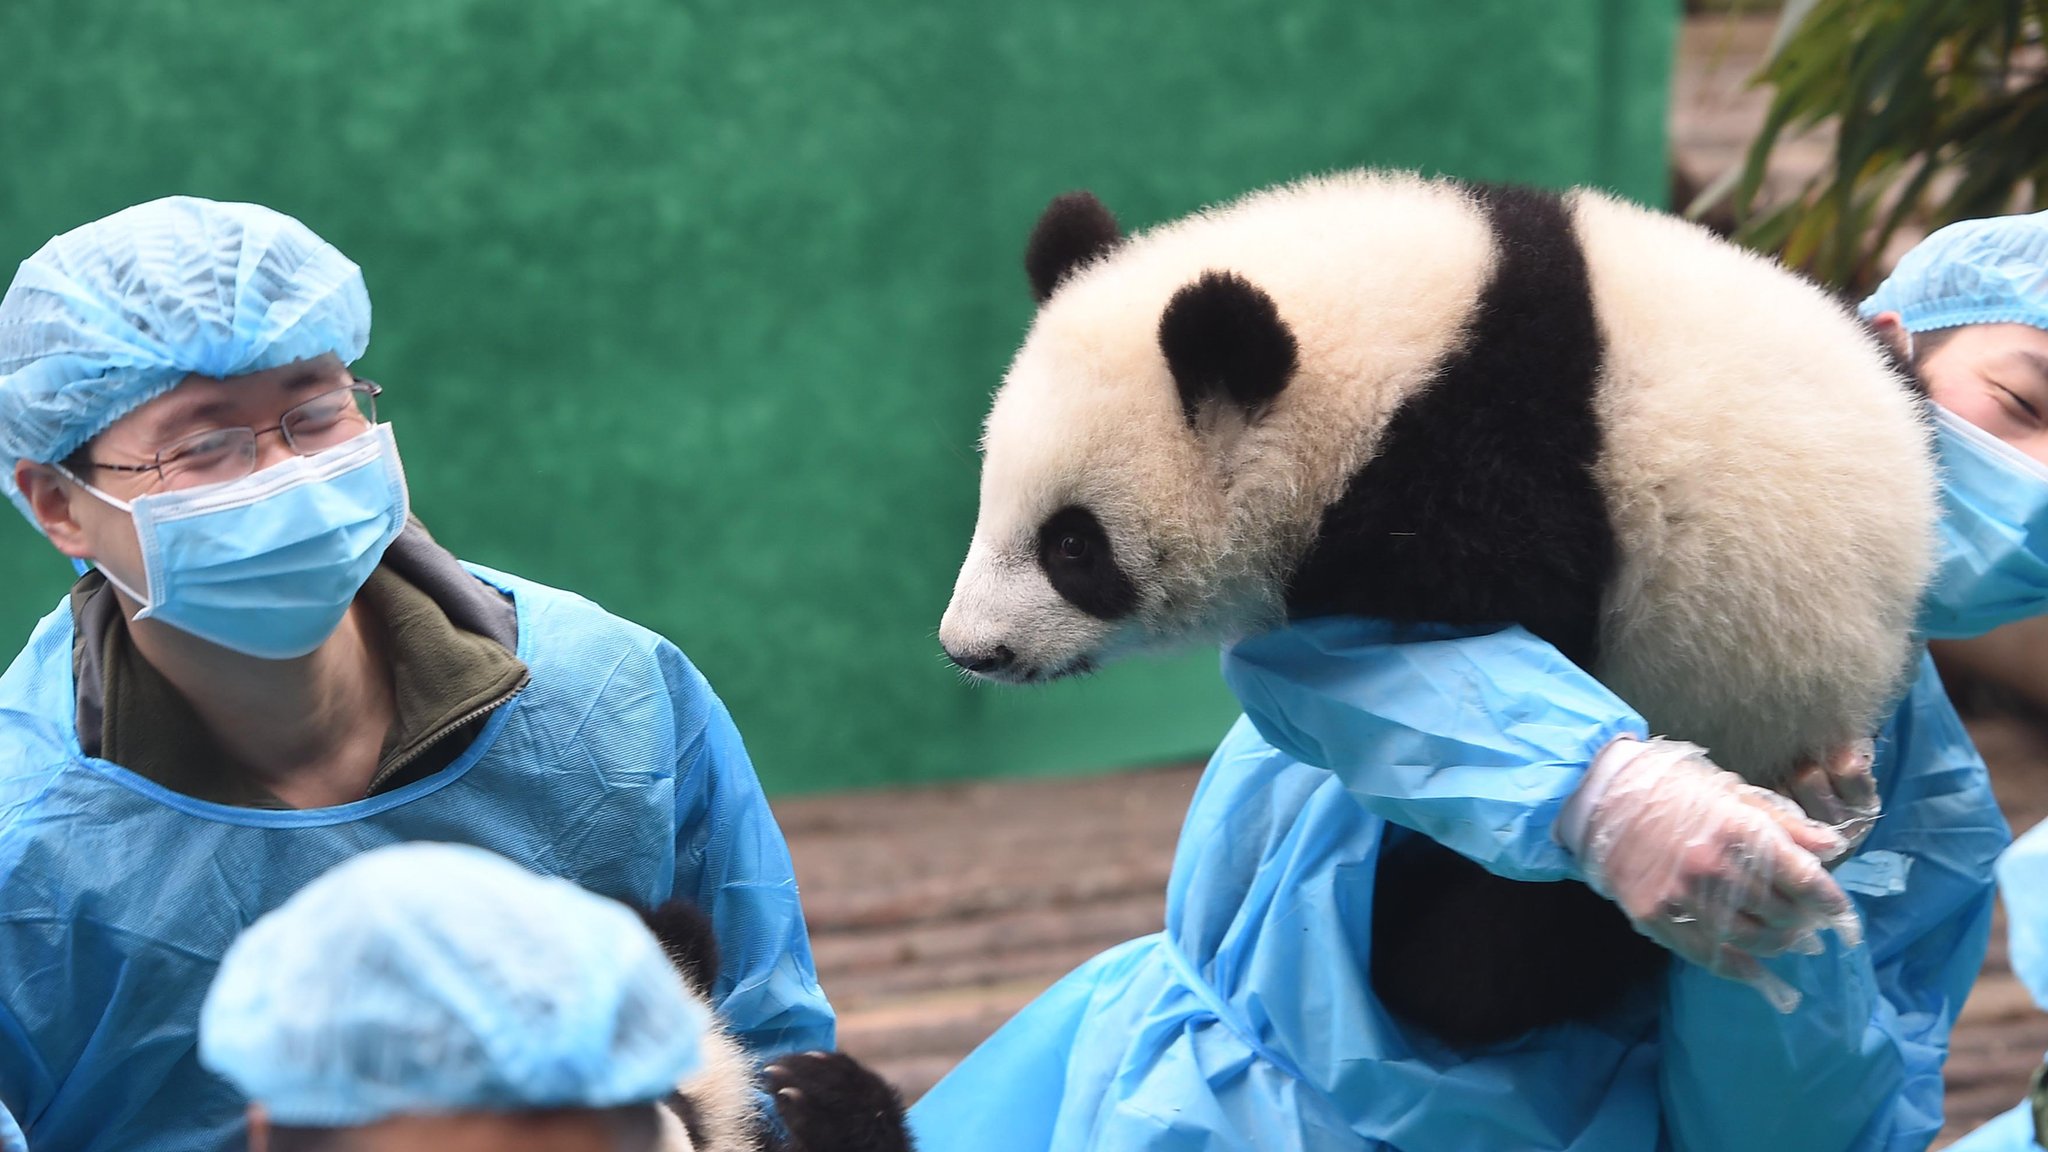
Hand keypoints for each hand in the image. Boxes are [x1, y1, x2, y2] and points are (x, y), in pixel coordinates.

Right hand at [1558, 738, 1862, 1011]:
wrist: (1602, 797)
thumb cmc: (1672, 789)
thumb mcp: (1732, 792)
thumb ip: (1784, 823)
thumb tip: (1833, 848)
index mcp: (1739, 831)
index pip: (1805, 880)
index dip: (1830, 901)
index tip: (1839, 911)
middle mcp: (1715, 867)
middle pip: (1783, 914)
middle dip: (1804, 922)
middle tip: (1809, 923)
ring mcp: (1684, 896)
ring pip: (1753, 939)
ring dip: (1779, 945)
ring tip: (1788, 941)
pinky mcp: (1656, 917)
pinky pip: (1710, 955)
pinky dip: (1741, 969)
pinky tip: (1758, 972)